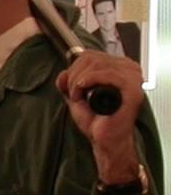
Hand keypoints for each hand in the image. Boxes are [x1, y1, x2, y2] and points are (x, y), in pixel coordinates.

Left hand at [55, 51, 144, 176]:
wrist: (105, 140)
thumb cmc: (97, 121)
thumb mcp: (76, 97)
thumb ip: (69, 83)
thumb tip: (63, 73)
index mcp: (118, 68)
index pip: (91, 55)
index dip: (74, 68)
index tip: (71, 86)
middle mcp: (128, 69)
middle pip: (92, 57)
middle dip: (74, 75)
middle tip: (73, 93)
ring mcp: (132, 78)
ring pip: (97, 64)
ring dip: (79, 80)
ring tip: (78, 96)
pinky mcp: (132, 89)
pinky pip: (108, 74)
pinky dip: (89, 81)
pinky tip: (83, 93)